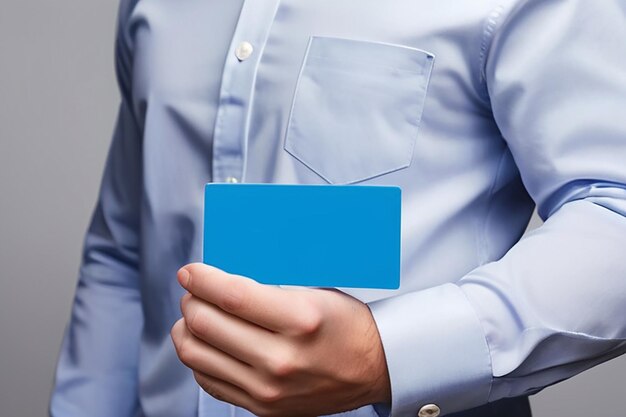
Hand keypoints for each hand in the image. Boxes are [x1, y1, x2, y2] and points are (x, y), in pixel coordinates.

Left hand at [171, 263, 390, 416]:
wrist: (373, 368)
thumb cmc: (345, 324)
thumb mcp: (316, 293)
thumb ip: (268, 288)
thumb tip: (220, 277)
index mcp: (300, 320)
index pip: (232, 296)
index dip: (201, 279)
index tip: (189, 271)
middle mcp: (282, 359)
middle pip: (207, 324)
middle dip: (190, 300)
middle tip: (193, 290)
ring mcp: (269, 389)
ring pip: (197, 355)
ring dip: (186, 328)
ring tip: (194, 316)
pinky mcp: (263, 408)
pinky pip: (208, 381)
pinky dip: (199, 357)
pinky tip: (207, 343)